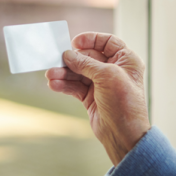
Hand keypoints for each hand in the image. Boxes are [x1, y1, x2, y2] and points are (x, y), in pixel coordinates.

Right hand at [45, 32, 149, 165]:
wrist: (124, 135)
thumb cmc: (125, 103)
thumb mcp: (107, 76)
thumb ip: (86, 64)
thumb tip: (68, 55)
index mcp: (125, 60)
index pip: (108, 42)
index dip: (91, 39)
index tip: (75, 42)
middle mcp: (114, 70)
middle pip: (88, 58)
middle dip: (71, 60)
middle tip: (56, 61)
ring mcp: (102, 84)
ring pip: (79, 73)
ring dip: (64, 73)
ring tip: (50, 75)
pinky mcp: (91, 97)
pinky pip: (75, 86)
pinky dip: (64, 85)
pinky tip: (54, 85)